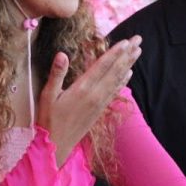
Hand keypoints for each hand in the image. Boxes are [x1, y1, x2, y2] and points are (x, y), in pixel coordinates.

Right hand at [37, 36, 140, 166]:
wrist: (57, 145)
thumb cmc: (49, 119)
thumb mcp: (47, 95)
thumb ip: (56, 74)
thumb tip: (61, 54)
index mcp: (82, 88)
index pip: (102, 66)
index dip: (115, 52)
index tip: (126, 41)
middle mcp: (95, 94)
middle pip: (114, 70)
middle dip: (127, 54)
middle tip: (138, 39)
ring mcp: (99, 102)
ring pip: (117, 80)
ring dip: (128, 64)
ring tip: (138, 51)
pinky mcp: (100, 110)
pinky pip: (115, 91)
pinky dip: (123, 81)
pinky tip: (128, 74)